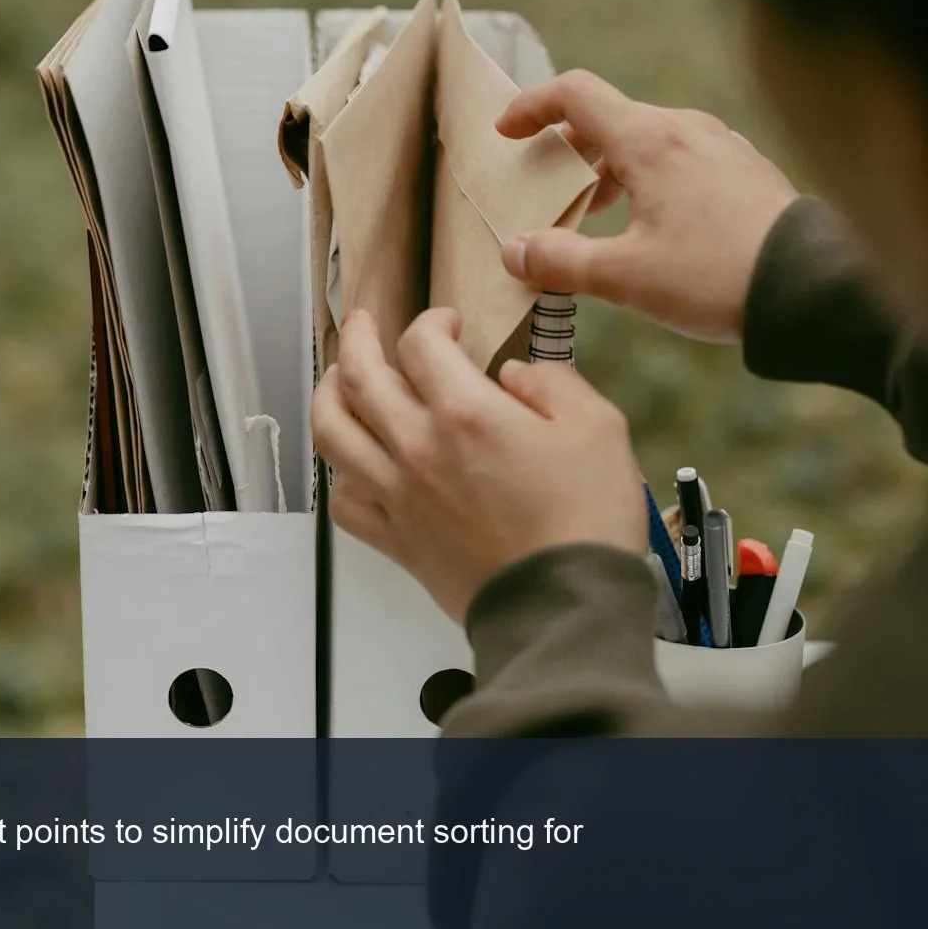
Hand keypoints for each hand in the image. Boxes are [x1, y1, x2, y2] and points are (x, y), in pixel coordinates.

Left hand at [313, 307, 647, 622]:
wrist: (566, 606)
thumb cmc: (586, 522)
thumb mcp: (599, 428)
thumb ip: (553, 384)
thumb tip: (517, 374)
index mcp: (466, 413)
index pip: (421, 344)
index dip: (432, 322)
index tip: (448, 324)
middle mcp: (419, 449)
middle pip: (359, 377)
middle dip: (358, 339)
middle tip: (363, 324)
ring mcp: (400, 496)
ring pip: (332, 433)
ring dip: (328, 396)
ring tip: (336, 381)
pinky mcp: (397, 540)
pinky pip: (344, 502)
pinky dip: (339, 475)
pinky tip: (353, 464)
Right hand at [496, 70, 799, 342]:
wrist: (815, 290)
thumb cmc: (717, 278)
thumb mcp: (624, 278)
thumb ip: (560, 261)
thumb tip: (515, 251)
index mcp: (650, 141)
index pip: (575, 94)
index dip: (532, 107)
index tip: (507, 132)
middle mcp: (687, 130)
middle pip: (609, 119)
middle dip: (568, 151)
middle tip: (546, 190)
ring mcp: (721, 147)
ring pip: (647, 140)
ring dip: (609, 170)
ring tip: (596, 217)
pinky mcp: (745, 172)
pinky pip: (682, 159)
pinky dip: (649, 179)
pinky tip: (652, 228)